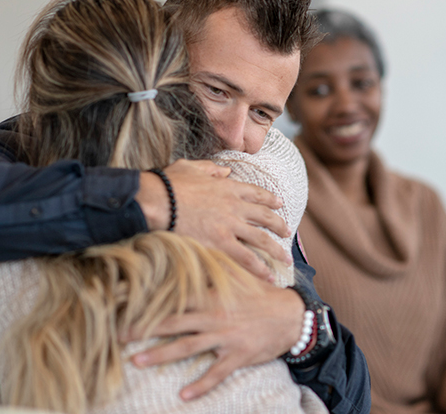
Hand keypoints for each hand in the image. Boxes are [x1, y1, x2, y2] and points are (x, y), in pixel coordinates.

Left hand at [128, 284, 304, 400]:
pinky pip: (216, 373)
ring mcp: (225, 337)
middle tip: (117, 334)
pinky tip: (184, 395)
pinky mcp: (238, 355)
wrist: (291, 315)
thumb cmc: (261, 295)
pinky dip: (201, 385)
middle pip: (173, 323)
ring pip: (187, 347)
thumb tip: (191, 250)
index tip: (123, 299)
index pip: (173, 295)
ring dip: (161, 355)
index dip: (148, 297)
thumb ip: (214, 267)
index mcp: (211, 296)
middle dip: (143, 329)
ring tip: (137, 362)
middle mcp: (214, 316)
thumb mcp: (238, 276)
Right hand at [137, 159, 290, 280]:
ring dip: (277, 251)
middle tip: (287, 232)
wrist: (158, 200)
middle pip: (265, 217)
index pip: (256, 193)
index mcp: (228, 187)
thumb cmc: (169, 184)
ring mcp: (230, 226)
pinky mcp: (221, 244)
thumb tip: (226, 169)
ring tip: (287, 260)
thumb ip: (212, 169)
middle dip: (280, 226)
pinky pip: (246, 258)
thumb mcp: (192, 167)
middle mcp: (235, 206)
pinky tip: (269, 277)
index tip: (279, 203)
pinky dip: (260, 269)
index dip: (270, 199)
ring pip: (262, 240)